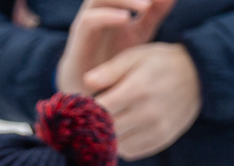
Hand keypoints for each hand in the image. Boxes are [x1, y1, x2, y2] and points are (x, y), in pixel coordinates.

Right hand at [56, 0, 176, 94]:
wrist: (93, 90)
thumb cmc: (117, 58)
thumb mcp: (141, 32)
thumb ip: (154, 12)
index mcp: (113, 6)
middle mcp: (99, 10)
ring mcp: (88, 21)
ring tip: (147, 6)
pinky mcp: (79, 38)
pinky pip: (90, 21)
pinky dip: (107, 16)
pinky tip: (126, 19)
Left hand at [85, 42, 201, 160]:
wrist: (198, 77)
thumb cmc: (160, 63)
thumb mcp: (135, 56)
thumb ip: (110, 70)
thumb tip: (86, 82)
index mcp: (137, 90)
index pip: (101, 109)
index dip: (87, 109)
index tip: (82, 106)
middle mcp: (147, 114)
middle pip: (108, 130)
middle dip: (96, 124)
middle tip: (90, 117)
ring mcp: (156, 130)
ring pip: (118, 146)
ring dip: (109, 137)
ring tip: (108, 124)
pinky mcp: (162, 140)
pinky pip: (132, 152)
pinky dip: (122, 145)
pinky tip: (122, 131)